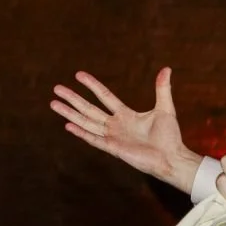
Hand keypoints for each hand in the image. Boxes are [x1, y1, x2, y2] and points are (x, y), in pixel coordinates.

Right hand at [51, 68, 201, 191]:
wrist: (171, 157)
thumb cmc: (169, 137)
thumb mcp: (165, 109)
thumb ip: (162, 89)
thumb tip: (166, 69)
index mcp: (126, 115)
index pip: (104, 96)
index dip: (92, 85)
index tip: (78, 74)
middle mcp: (116, 125)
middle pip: (89, 108)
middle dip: (73, 98)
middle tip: (56, 88)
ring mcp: (113, 137)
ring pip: (86, 122)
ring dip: (70, 113)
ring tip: (54, 104)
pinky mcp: (113, 148)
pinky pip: (93, 139)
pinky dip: (81, 132)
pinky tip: (68, 126)